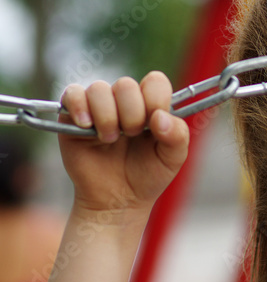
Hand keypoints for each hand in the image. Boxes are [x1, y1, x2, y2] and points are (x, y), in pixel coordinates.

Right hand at [59, 71, 188, 219]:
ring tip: (110, 140)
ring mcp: (98, 107)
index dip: (155, 99)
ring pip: (99, 89)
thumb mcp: (172, 159)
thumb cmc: (147, 176)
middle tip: (130, 136)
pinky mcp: (73, 116)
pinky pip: (72, 94)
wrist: (118, 200)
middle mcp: (124, 102)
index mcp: (151, 106)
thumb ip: (178, 135)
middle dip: (132, 114)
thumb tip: (160, 117)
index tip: (154, 124)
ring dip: (107, 117)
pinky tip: (87, 127)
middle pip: (126, 85)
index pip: (155, 81)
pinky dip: (80, 108)